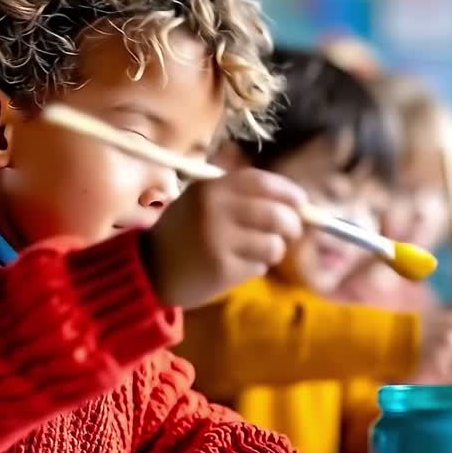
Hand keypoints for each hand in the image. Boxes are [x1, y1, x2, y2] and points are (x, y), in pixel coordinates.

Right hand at [144, 169, 306, 308]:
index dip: (287, 191)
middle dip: (292, 226)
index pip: (262, 182)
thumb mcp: (202, 202)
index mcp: (212, 189)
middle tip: (290, 233)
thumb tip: (291, 203)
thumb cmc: (183, 232)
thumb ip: (239, 197)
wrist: (150, 268)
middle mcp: (216, 211)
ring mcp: (219, 241)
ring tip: (257, 251)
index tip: (301, 202)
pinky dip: (256, 267)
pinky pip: (259, 266)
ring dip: (273, 250)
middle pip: (276, 215)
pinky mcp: (223, 269)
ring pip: (273, 244)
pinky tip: (238, 265)